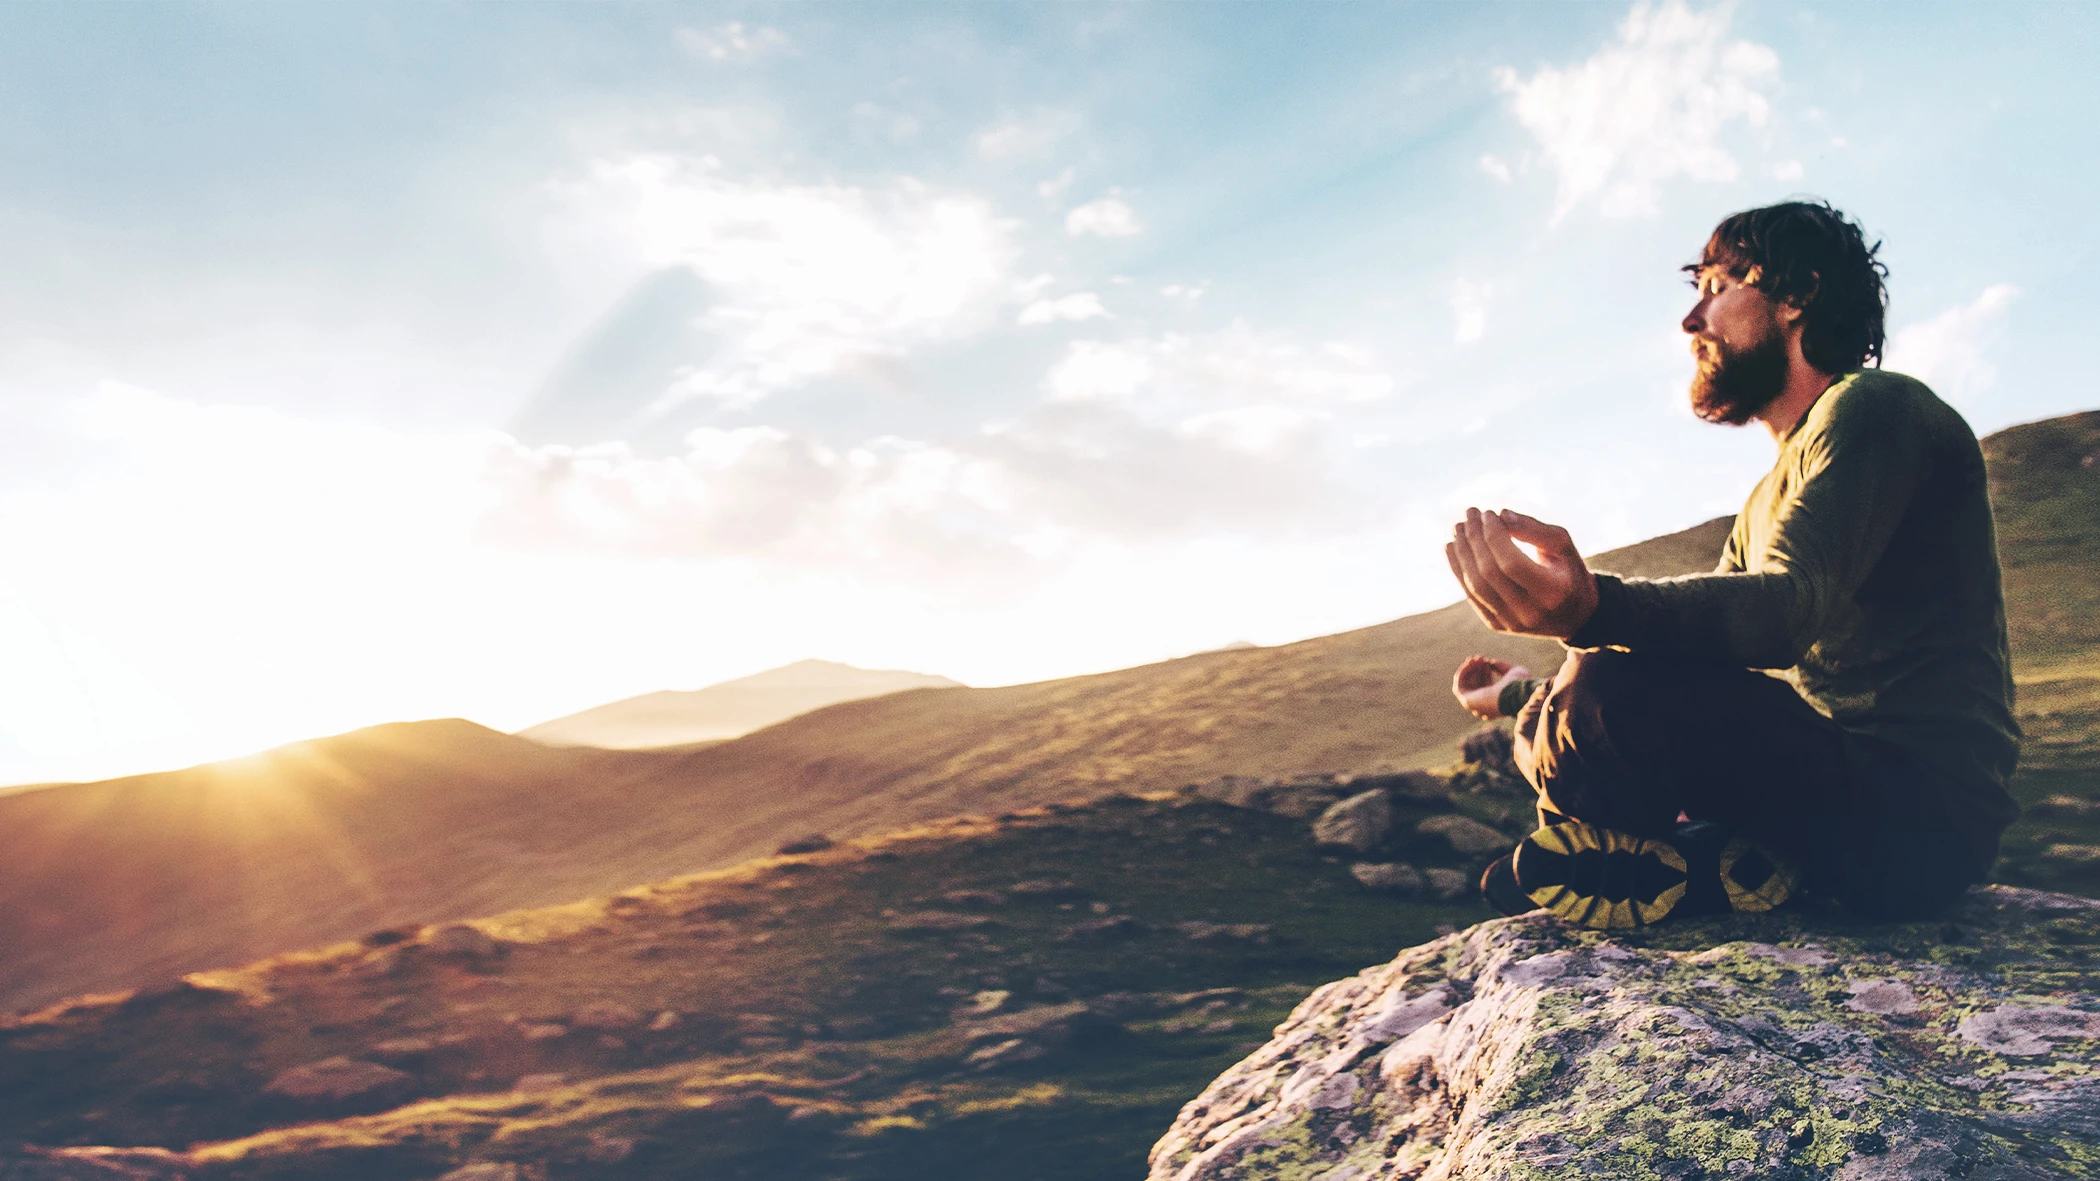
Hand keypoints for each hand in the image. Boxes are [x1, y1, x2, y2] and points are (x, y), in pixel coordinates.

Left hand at [1444, 508, 1599, 639]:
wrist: (1574, 614)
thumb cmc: (1568, 571)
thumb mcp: (1563, 547)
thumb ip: (1535, 529)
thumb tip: (1501, 514)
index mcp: (1554, 593)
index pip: (1512, 563)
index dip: (1494, 536)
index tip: (1488, 513)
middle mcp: (1531, 613)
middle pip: (1490, 573)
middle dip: (1475, 539)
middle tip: (1470, 514)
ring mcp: (1511, 623)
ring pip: (1476, 586)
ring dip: (1462, 553)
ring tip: (1459, 527)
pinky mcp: (1496, 625)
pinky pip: (1471, 596)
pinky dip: (1458, 570)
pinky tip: (1452, 547)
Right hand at [1451, 655, 1531, 719]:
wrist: (1513, 695)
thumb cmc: (1518, 686)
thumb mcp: (1514, 671)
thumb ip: (1503, 666)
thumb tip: (1492, 662)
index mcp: (1497, 700)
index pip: (1486, 684)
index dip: (1485, 671)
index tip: (1488, 660)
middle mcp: (1485, 705)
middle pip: (1476, 684)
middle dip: (1477, 669)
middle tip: (1480, 657)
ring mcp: (1476, 705)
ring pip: (1467, 684)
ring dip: (1469, 669)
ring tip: (1474, 658)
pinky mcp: (1467, 702)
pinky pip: (1459, 686)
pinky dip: (1462, 673)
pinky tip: (1469, 663)